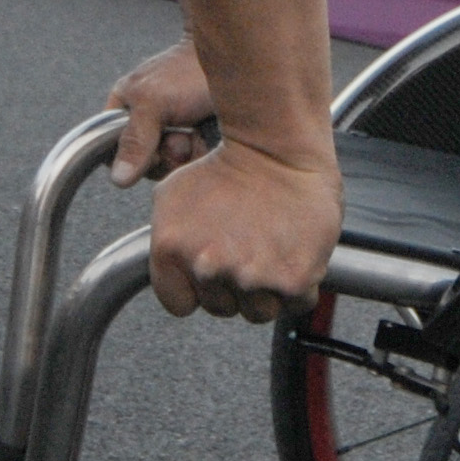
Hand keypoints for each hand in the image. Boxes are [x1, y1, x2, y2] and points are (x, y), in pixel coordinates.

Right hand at [107, 43, 215, 185]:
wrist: (236, 58)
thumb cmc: (189, 71)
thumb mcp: (155, 103)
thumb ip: (135, 140)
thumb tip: (118, 179)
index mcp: (124, 107)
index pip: (113, 151)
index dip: (131, 160)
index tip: (152, 153)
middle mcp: (145, 120)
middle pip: (144, 164)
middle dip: (165, 156)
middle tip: (180, 137)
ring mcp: (172, 130)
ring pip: (170, 165)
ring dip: (185, 156)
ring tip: (195, 134)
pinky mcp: (196, 137)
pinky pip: (192, 162)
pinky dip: (200, 154)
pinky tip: (207, 138)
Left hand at [144, 134, 343, 323]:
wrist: (277, 149)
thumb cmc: (226, 170)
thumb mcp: (171, 196)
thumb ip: (163, 240)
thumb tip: (164, 261)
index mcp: (171, 249)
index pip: (180, 305)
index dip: (197, 288)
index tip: (210, 265)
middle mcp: (208, 266)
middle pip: (222, 308)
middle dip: (231, 286)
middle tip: (244, 249)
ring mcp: (250, 276)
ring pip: (258, 311)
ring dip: (265, 290)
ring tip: (268, 250)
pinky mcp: (292, 278)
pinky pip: (294, 304)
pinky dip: (297, 286)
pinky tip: (290, 254)